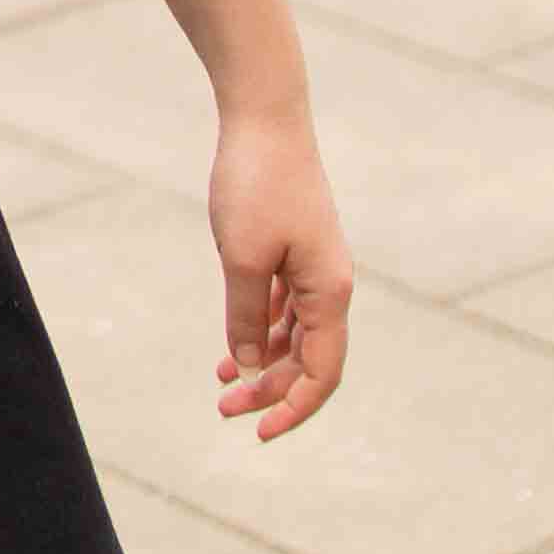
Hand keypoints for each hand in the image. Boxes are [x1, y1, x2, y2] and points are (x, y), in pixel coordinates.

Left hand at [210, 105, 351, 437]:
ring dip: (263, 363)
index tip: (259, 434)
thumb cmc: (256, 185)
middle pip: (309, 360)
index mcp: (329, 292)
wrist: (264, 119)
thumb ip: (244, 316)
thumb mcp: (242, 259)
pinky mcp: (295, 251)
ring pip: (296, 336)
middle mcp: (330, 285)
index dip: (295, 409)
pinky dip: (260, 331)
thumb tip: (246, 366)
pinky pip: (284, 308)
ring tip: (223, 384)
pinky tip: (233, 345)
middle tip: (224, 409)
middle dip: (272, 391)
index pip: (322, 373)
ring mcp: (314, 267)